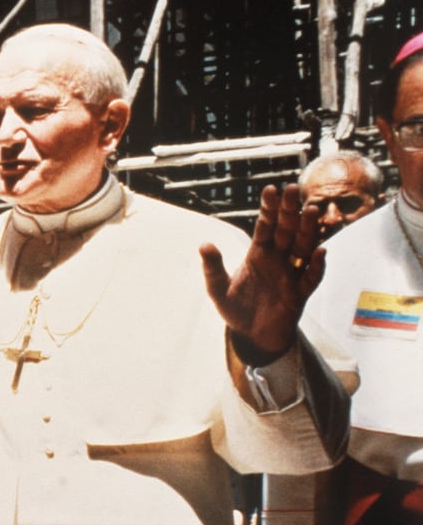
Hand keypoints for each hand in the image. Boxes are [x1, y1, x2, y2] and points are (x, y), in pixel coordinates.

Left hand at [201, 184, 323, 363]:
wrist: (253, 336)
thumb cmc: (236, 309)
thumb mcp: (218, 290)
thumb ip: (213, 268)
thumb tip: (204, 244)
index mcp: (258, 254)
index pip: (265, 226)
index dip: (268, 208)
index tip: (271, 189)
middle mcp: (278, 259)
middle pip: (287, 230)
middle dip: (290, 210)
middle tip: (294, 188)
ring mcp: (291, 274)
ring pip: (303, 247)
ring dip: (308, 230)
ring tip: (311, 211)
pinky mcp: (300, 293)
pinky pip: (311, 277)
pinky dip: (316, 266)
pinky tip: (319, 252)